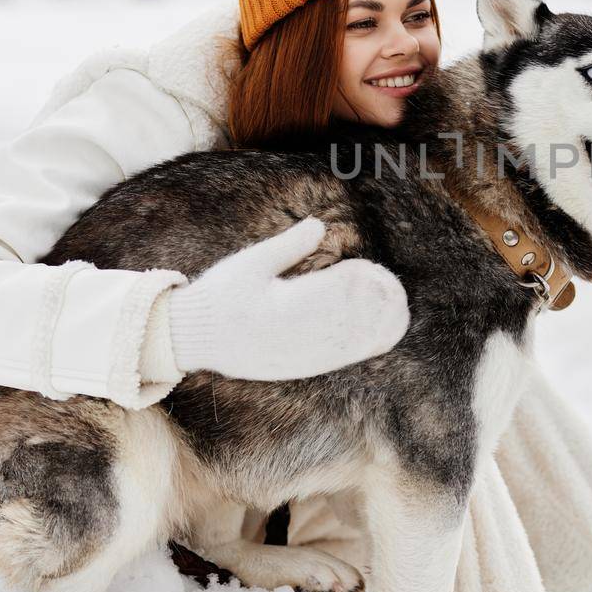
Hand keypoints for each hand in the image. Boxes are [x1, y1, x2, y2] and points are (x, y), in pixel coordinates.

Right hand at [165, 218, 408, 380]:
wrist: (197, 339)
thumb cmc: (222, 295)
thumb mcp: (251, 263)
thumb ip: (289, 246)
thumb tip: (320, 225)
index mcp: (285, 307)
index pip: (339, 293)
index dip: (361, 279)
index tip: (368, 267)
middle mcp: (298, 336)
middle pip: (356, 317)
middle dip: (378, 297)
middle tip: (388, 281)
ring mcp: (304, 355)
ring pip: (358, 340)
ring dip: (382, 319)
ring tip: (394, 299)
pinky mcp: (305, 366)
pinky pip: (348, 357)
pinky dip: (372, 341)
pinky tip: (386, 326)